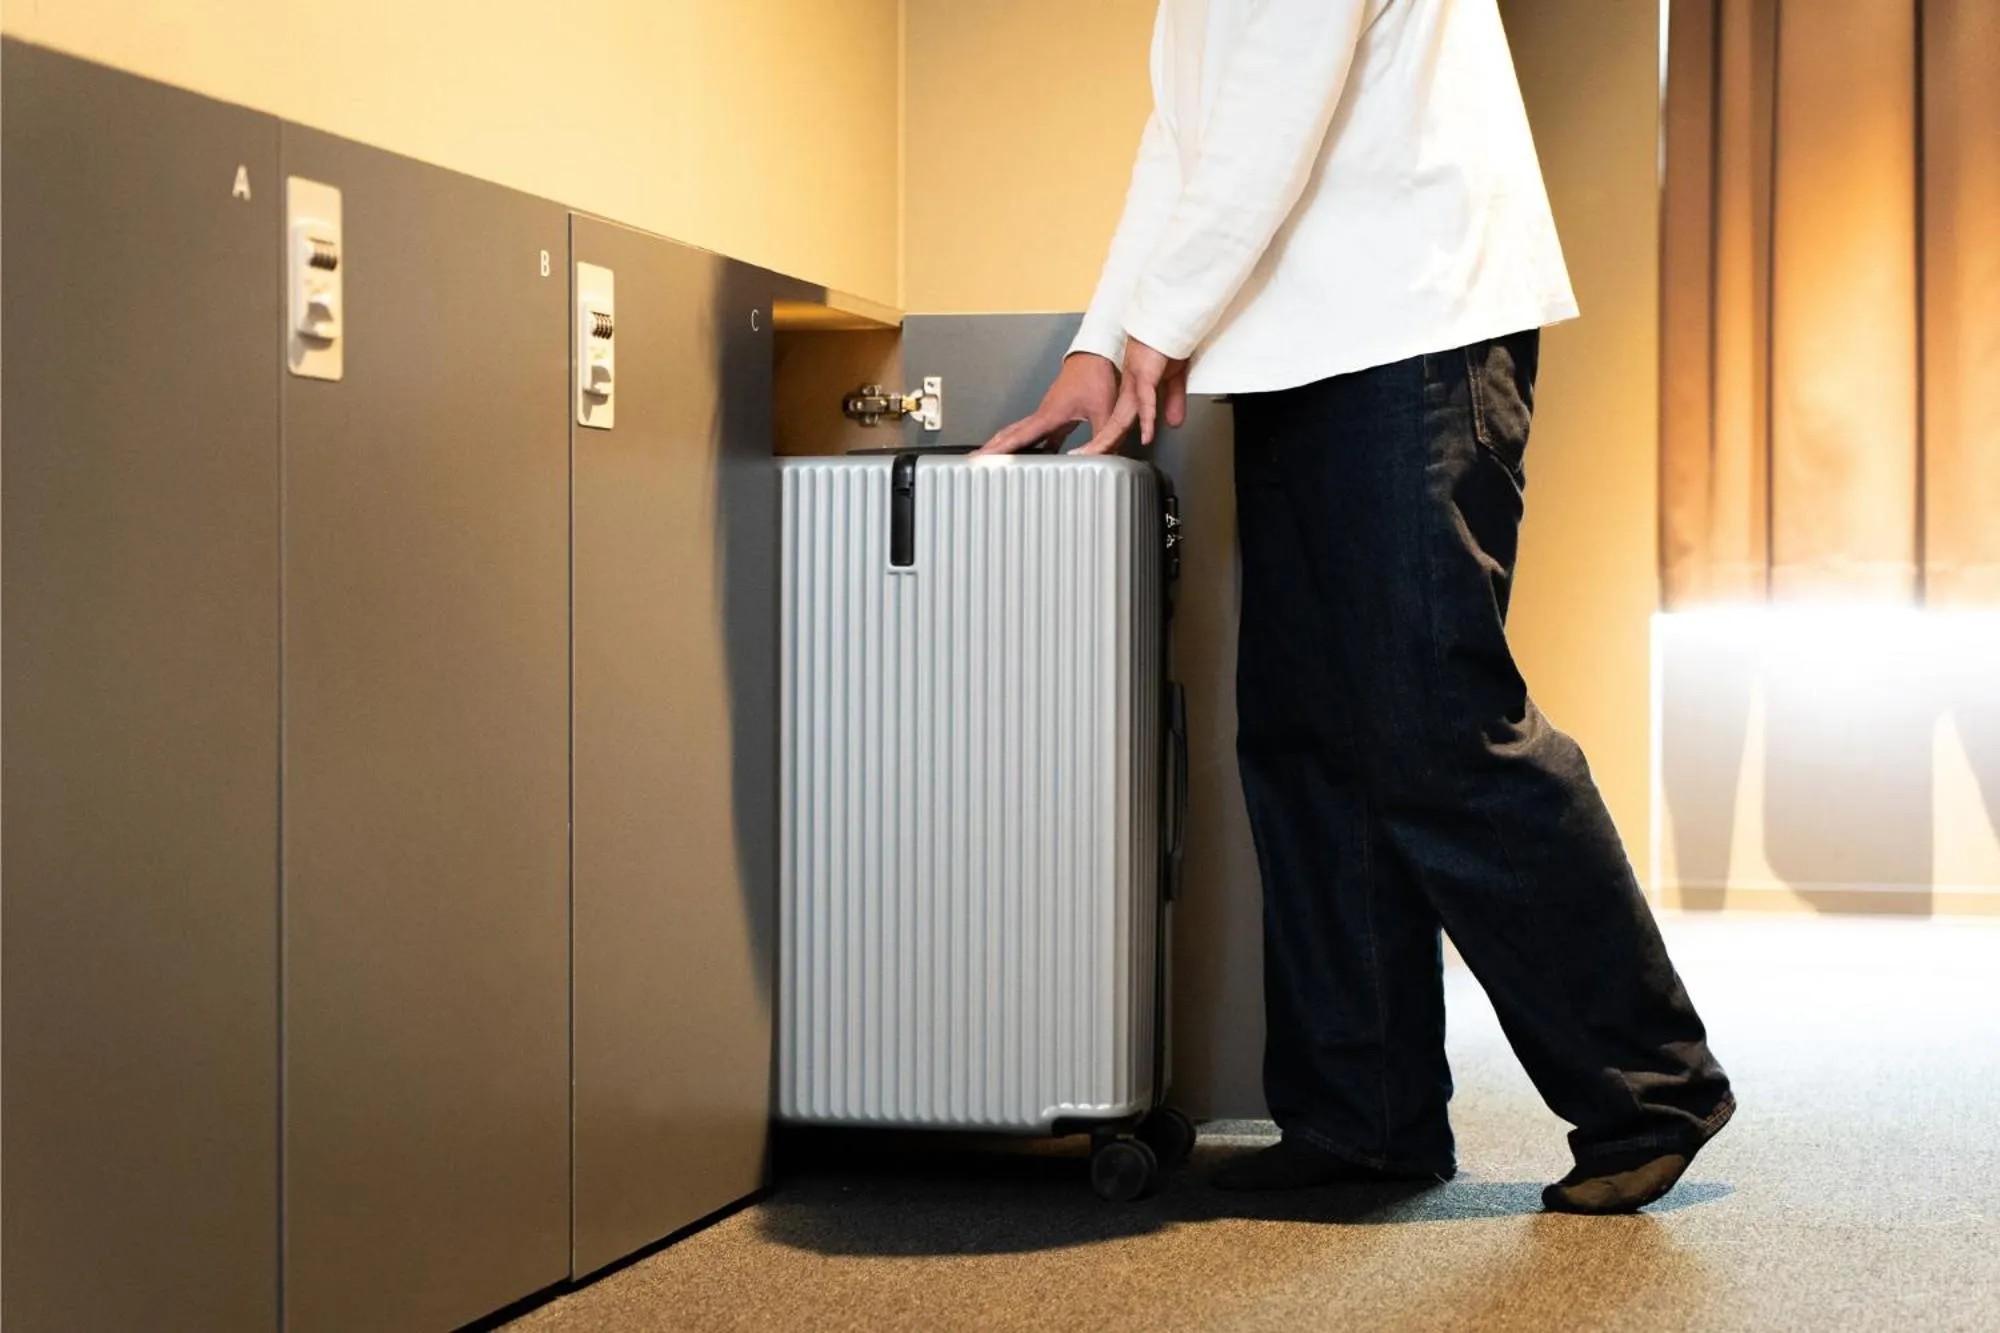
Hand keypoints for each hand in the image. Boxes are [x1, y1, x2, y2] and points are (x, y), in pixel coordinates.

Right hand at [978, 353, 1117, 453]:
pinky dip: (1032, 444)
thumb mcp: (1104, 411)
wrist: (1097, 352)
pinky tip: (1037, 455)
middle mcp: (1044, 413)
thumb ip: (1103, 439)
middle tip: (977, 461)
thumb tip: (1100, 459)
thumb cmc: (1096, 374)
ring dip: (1008, 445)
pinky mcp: (1057, 412)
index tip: (982, 458)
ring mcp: (1048, 412)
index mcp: (1050, 414)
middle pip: (1011, 434)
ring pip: (1022, 431)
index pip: (1018, 436)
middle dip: (993, 448)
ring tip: (998, 460)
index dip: (1000, 449)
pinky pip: (1039, 432)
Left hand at [1079, 338, 1187, 453]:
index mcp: (1133, 390)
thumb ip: (1172, 401)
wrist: (1169, 320)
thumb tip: (1172, 422)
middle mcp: (1130, 388)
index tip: (1102, 455)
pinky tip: (1146, 435)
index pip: (1120, 421)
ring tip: (1099, 452)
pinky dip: (1147, 419)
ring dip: (1111, 436)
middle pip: (1114, 422)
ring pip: (1122, 415)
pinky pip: (1146, 400)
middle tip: (1083, 458)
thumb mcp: (1173, 379)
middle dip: (1099, 443)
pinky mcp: (1146, 373)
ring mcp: (1136, 381)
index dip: (1111, 439)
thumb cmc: (1168, 343)